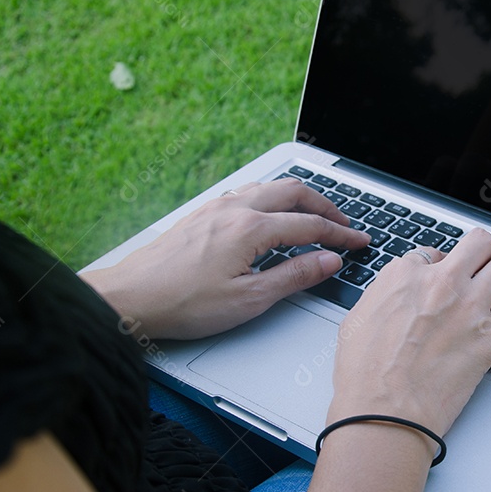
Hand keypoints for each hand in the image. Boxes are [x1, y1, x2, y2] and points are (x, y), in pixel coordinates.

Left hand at [81, 178, 369, 338]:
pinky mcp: (201, 214)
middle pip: (294, 193)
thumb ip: (294, 277)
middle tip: (344, 225)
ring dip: (298, 198)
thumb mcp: (249, 300)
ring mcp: (216, 208)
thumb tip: (329, 261)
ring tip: (315, 215)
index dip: (340, 234)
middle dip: (325, 206)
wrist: (130, 298)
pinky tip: (271, 214)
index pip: (310, 225)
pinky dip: (272, 198)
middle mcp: (235, 209)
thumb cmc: (182, 303)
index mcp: (251, 229)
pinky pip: (248, 193)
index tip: (360, 242)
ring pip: (269, 188)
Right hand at [327, 229, 490, 438]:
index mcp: (405, 275)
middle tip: (486, 268)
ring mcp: (469, 308)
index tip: (446, 279)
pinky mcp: (490, 337)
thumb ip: (384, 295)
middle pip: (479, 243)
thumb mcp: (358, 318)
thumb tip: (396, 293)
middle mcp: (441, 283)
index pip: (434, 253)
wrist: (384, 412)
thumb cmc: (365, 375)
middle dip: (485, 253)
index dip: (442, 266)